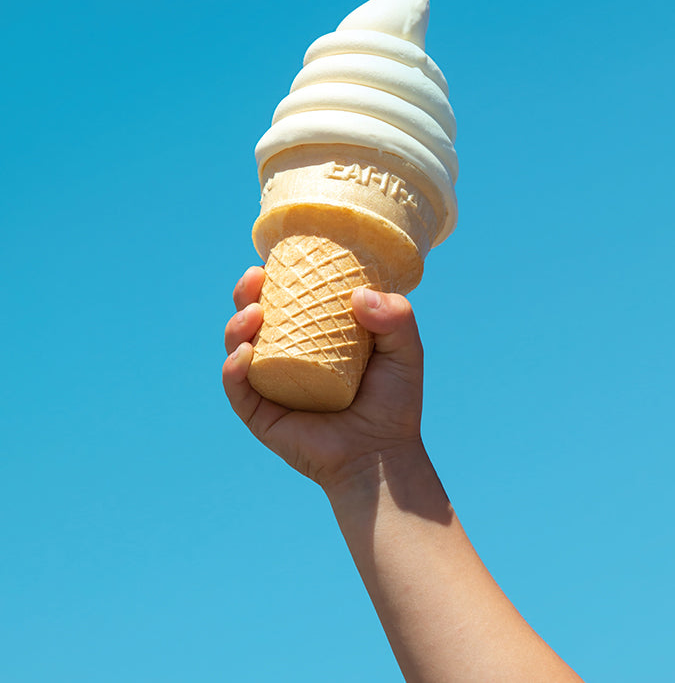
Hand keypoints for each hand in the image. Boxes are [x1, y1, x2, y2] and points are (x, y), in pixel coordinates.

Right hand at [222, 267, 424, 494]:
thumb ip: (396, 315)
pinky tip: (244, 354)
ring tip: (253, 313)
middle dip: (245, 293)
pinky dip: (233, 369)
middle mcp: (287, 357)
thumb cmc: (394, 401)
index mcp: (314, 336)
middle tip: (255, 277)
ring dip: (236, 325)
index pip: (287, 298)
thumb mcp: (404, 349)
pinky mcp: (260, 415)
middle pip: (253, 317)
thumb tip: (358, 295)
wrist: (383, 456)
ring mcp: (270, 385)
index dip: (276, 276)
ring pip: (237, 347)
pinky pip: (238, 389)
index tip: (277, 257)